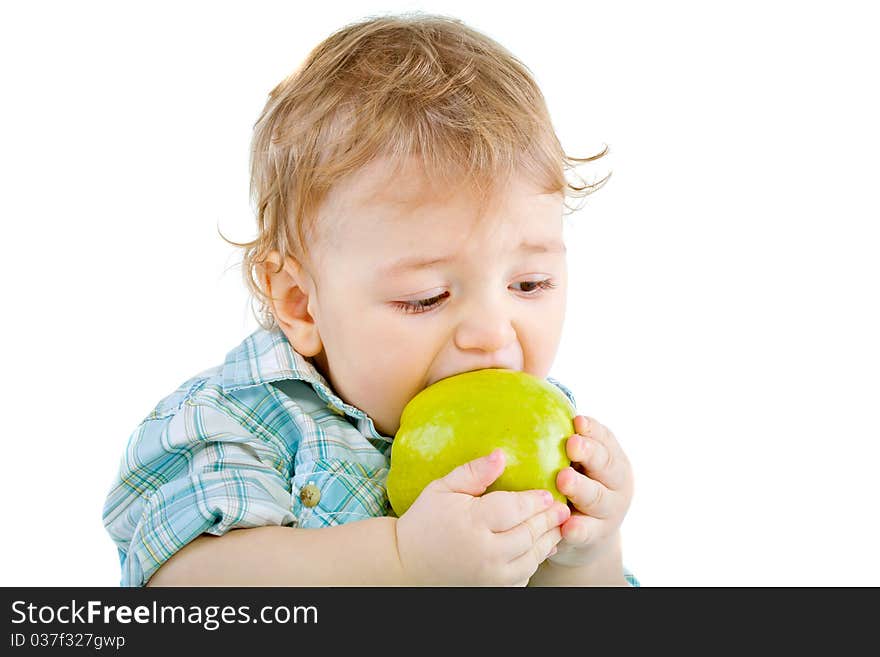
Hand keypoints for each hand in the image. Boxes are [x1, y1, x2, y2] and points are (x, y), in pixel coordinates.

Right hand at [395, 449, 568, 585]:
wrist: (405, 565)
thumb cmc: (423, 522)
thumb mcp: (442, 489)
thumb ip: (473, 472)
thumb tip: (501, 455)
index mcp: (473, 523)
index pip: (515, 509)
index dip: (535, 501)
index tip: (548, 493)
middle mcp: (485, 552)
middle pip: (528, 534)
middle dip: (549, 520)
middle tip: (562, 509)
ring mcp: (490, 576)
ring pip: (530, 559)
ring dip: (547, 542)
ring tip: (556, 527)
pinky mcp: (491, 591)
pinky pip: (522, 578)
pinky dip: (533, 563)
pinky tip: (539, 549)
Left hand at [548, 415, 633, 568]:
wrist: (587, 534)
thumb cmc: (573, 483)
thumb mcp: (575, 461)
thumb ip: (559, 439)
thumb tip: (524, 399)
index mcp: (611, 458)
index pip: (605, 439)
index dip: (592, 429)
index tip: (576, 420)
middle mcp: (616, 483)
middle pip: (606, 465)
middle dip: (590, 454)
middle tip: (571, 445)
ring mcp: (609, 511)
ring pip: (597, 498)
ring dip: (581, 488)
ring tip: (563, 480)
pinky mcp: (597, 536)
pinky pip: (587, 533)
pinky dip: (577, 529)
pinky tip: (566, 526)